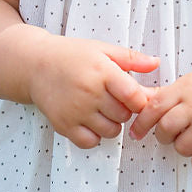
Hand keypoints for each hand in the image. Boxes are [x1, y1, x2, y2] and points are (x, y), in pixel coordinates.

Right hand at [28, 36, 158, 149]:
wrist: (34, 65)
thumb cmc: (71, 56)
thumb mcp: (102, 49)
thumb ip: (131, 58)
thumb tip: (156, 63)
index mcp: (102, 72)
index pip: (134, 97)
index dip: (141, 101)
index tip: (137, 98)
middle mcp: (89, 93)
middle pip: (124, 116)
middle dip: (125, 110)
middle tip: (114, 100)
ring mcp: (75, 111)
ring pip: (111, 131)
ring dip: (112, 124)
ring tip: (102, 110)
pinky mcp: (63, 125)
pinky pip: (90, 142)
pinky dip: (94, 136)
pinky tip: (90, 121)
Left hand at [128, 65, 191, 169]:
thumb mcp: (188, 83)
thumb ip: (162, 95)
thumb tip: (132, 101)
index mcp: (186, 88)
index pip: (154, 107)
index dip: (140, 123)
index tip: (136, 133)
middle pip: (165, 129)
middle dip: (163, 135)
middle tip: (173, 132)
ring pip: (181, 148)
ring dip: (183, 147)